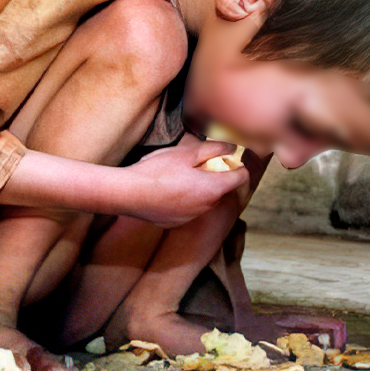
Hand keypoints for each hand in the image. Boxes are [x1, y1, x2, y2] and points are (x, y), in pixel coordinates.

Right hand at [123, 137, 248, 227]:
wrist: (128, 194)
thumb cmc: (157, 171)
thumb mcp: (187, 153)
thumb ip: (214, 149)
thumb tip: (232, 147)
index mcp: (213, 189)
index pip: (241, 177)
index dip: (237, 164)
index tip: (225, 157)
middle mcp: (207, 207)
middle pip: (222, 189)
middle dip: (216, 176)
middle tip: (197, 163)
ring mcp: (191, 217)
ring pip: (205, 200)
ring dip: (200, 188)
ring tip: (178, 176)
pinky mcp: (176, 223)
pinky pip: (188, 209)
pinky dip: (184, 200)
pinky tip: (166, 190)